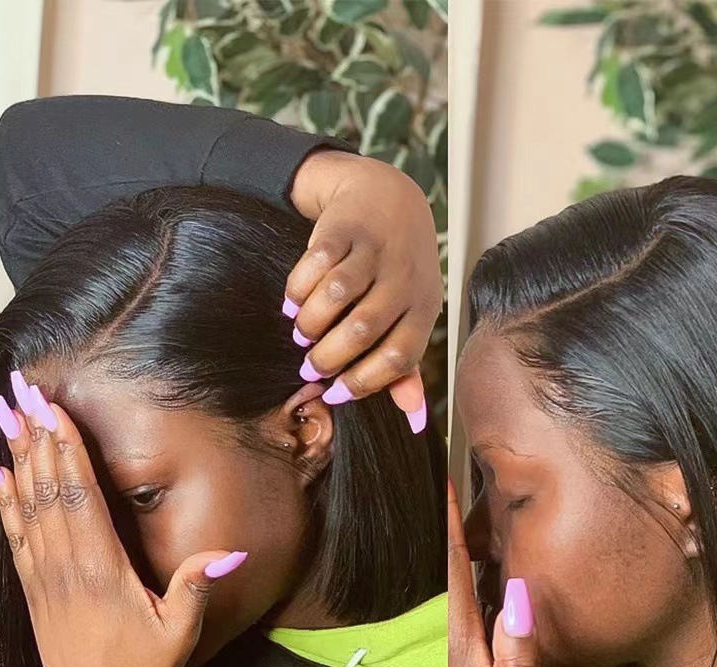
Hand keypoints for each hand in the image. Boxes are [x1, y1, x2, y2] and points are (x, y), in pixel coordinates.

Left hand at [0, 379, 248, 666]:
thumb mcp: (180, 631)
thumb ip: (195, 586)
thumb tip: (231, 552)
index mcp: (101, 571)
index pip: (79, 499)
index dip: (66, 452)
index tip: (54, 411)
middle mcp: (65, 568)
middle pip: (47, 491)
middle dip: (36, 438)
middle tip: (22, 393)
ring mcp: (43, 578)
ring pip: (26, 506)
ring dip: (17, 458)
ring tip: (6, 415)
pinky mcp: (33, 591)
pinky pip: (14, 535)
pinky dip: (4, 499)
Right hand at [287, 149, 442, 431]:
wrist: (387, 196)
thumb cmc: (398, 271)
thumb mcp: (411, 314)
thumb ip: (407, 367)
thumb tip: (414, 420)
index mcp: (424, 307)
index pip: (398, 356)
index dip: (363, 381)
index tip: (333, 393)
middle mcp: (405, 278)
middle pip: (363, 329)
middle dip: (329, 356)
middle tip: (309, 365)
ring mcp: (376, 249)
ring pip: (337, 295)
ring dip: (310, 322)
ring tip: (300, 333)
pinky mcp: (345, 226)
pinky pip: (316, 262)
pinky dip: (299, 287)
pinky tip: (292, 301)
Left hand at [447, 476, 544, 666]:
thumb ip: (518, 655)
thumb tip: (518, 594)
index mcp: (465, 638)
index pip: (456, 567)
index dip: (452, 521)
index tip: (446, 477)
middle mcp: (457, 631)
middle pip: (453, 562)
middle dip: (453, 517)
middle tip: (455, 470)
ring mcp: (462, 641)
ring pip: (461, 576)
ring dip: (462, 537)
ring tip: (469, 499)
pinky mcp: (471, 650)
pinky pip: (471, 594)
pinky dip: (473, 565)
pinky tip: (486, 557)